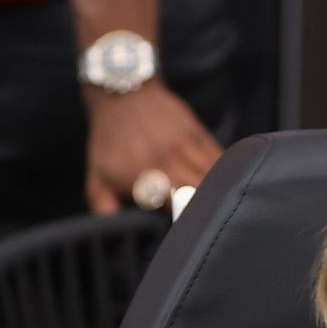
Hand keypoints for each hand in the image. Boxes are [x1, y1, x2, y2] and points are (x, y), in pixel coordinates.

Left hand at [83, 79, 222, 214]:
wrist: (122, 94)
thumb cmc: (111, 139)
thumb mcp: (97, 175)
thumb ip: (105, 207)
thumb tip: (115, 233)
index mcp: (142, 176)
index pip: (175, 209)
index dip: (187, 221)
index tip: (191, 228)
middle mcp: (166, 161)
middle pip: (201, 194)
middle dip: (209, 209)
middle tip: (212, 221)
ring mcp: (185, 146)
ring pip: (216, 177)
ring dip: (223, 193)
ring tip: (224, 205)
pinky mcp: (199, 134)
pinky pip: (221, 159)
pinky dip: (227, 173)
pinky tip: (228, 183)